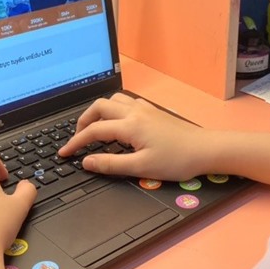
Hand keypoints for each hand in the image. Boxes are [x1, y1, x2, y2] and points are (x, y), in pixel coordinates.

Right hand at [58, 93, 205, 180]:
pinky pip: (126, 102)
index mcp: (129, 125)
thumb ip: (111, 164)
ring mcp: (145, 108)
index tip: (63, 153)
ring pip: (113, 100)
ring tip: (94, 129)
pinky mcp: (153, 111)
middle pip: (99, 106)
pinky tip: (117, 123)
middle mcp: (134, 111)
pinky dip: (113, 110)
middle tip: (77, 138)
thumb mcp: (141, 168)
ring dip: (98, 112)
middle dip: (83, 120)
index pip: (94, 130)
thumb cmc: (176, 160)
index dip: (75, 142)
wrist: (206, 149)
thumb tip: (86, 161)